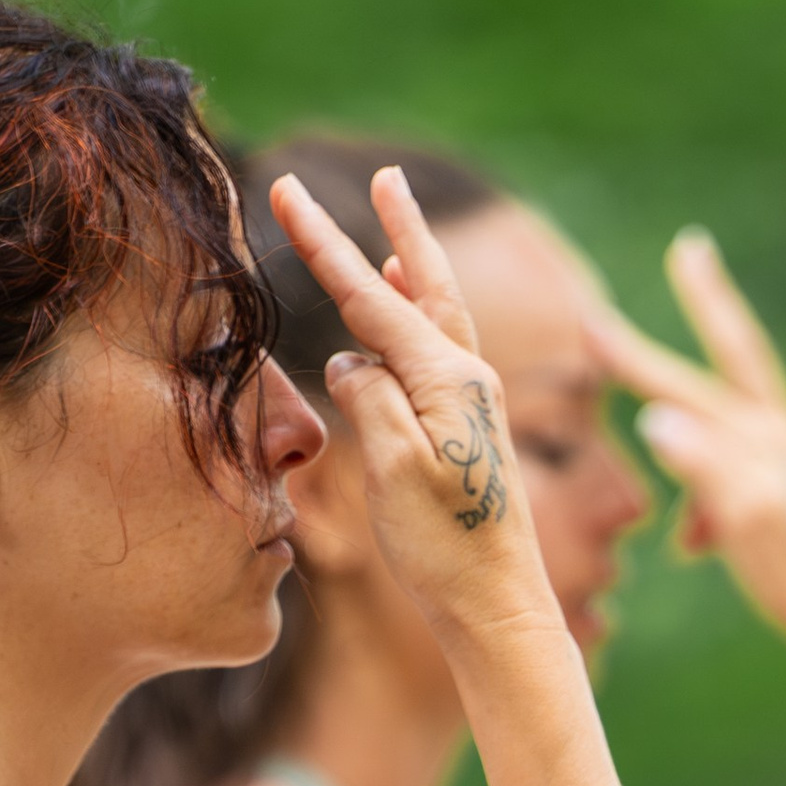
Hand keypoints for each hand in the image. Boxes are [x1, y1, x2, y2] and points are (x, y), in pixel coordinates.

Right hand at [268, 166, 558, 643]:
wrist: (497, 608)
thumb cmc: (444, 548)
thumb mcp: (395, 470)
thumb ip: (371, 399)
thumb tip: (352, 363)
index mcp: (449, 378)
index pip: (373, 296)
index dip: (324, 243)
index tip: (288, 190)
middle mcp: (469, 379)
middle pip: (424, 284)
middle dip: (398, 228)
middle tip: (389, 177)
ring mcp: (474, 405)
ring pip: (437, 317)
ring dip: (412, 270)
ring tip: (392, 235)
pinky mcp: (471, 434)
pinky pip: (438, 358)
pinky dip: (417, 325)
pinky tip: (405, 329)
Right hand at [584, 232, 785, 650]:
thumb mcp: (746, 528)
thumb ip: (706, 472)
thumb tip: (657, 422)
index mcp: (773, 442)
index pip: (695, 385)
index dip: (642, 356)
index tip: (594, 322)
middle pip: (735, 365)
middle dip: (705, 311)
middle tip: (691, 251)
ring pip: (734, 434)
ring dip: (694, 456)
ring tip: (682, 539)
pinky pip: (746, 474)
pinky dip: (712, 500)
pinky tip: (697, 545)